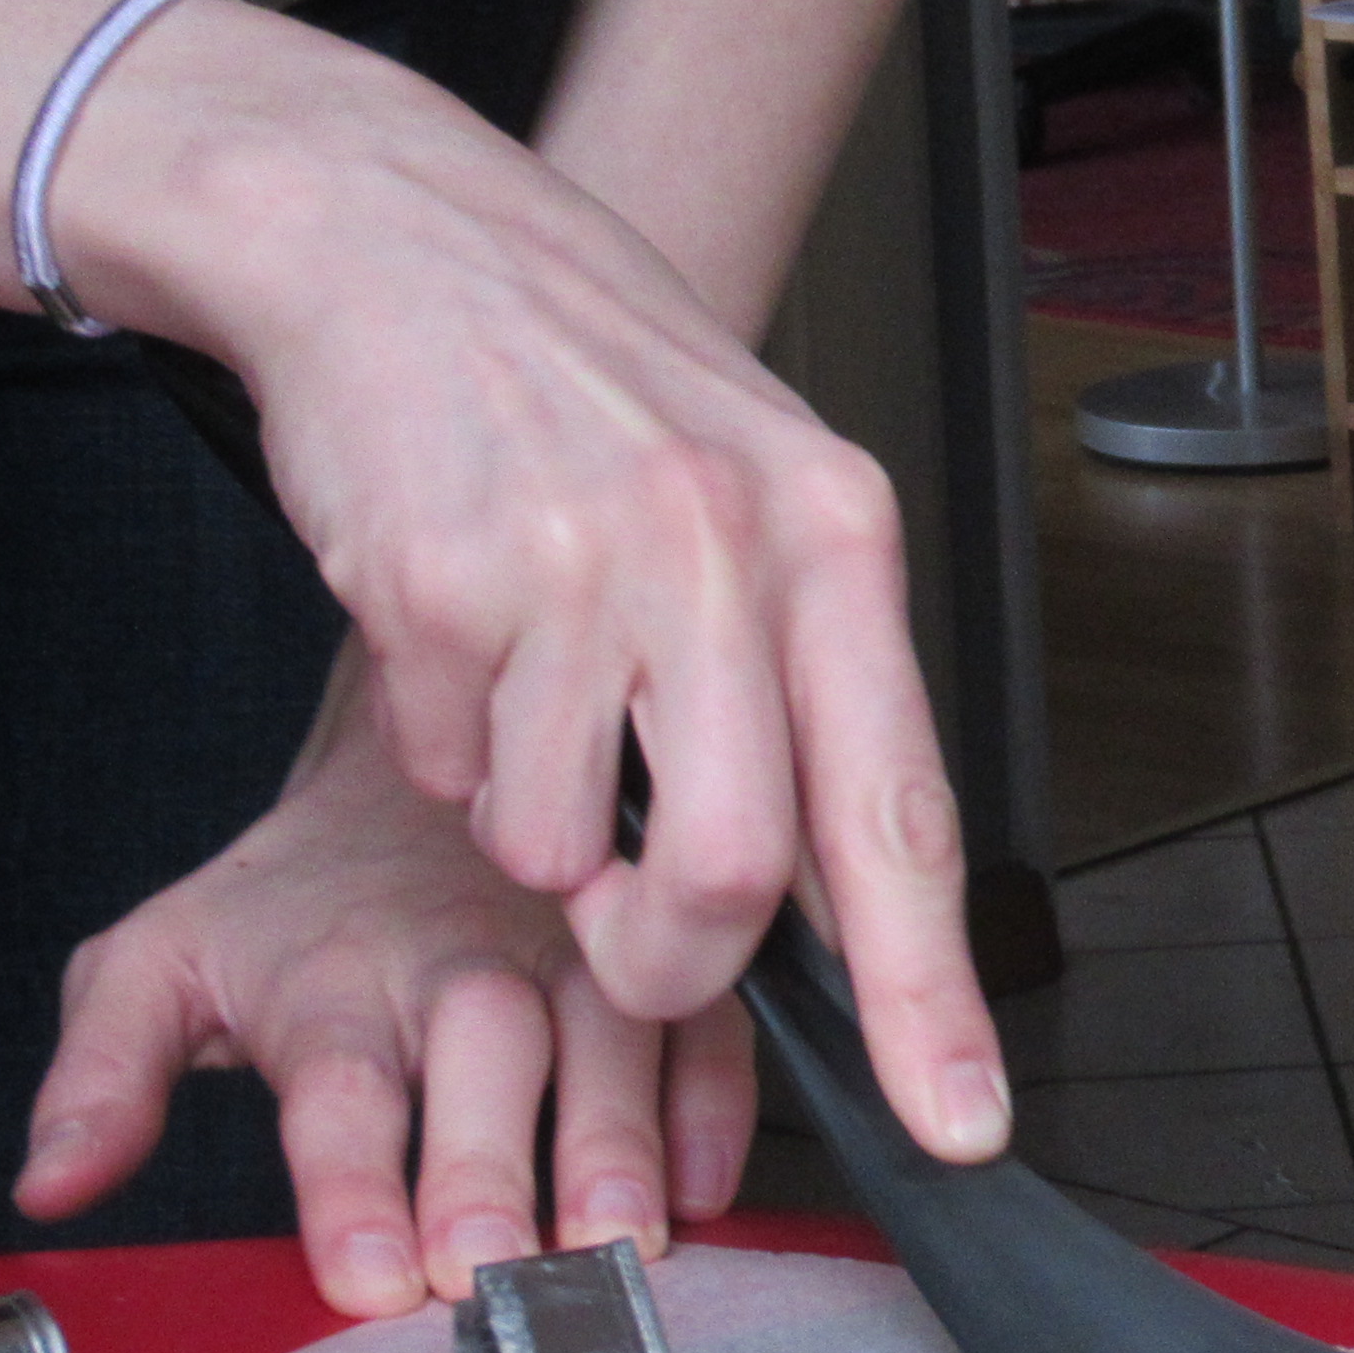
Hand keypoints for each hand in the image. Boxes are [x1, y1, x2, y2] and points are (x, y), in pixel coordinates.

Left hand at [19, 666, 762, 1317]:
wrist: (418, 770)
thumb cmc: (291, 909)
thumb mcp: (160, 966)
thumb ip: (102, 1077)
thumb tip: (47, 1187)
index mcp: (332, 980)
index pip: (338, 1084)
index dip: (351, 1182)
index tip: (364, 1276)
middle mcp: (459, 964)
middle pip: (481, 1054)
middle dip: (490, 1163)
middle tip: (493, 1266)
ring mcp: (571, 951)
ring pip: (608, 1035)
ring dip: (617, 1142)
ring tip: (619, 1240)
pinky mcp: (656, 958)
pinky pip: (705, 1024)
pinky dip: (715, 1103)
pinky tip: (708, 1185)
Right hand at [69, 43, 1003, 1177]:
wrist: (396, 234)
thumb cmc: (581, 378)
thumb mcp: (749, 493)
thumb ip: (804, 685)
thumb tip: (836, 902)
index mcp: (832, 534)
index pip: (902, 809)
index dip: (931, 994)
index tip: (957, 1118)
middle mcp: (726, 546)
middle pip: (734, 879)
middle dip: (668, 958)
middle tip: (629, 935)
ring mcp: (582, 564)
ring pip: (565, 848)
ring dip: (531, 820)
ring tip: (525, 683)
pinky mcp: (441, 585)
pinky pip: (451, 773)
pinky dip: (445, 746)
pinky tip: (452, 626)